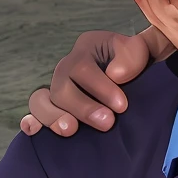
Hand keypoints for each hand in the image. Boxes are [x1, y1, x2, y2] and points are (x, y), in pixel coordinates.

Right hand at [20, 27, 173, 136]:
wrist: (144, 78)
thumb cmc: (143, 64)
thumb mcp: (145, 51)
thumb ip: (134, 55)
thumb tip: (116, 74)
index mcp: (88, 47)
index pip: (84, 68)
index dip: (101, 88)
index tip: (122, 106)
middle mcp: (68, 66)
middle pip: (62, 87)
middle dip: (84, 107)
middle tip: (107, 123)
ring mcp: (58, 88)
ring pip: (42, 100)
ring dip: (54, 117)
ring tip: (71, 130)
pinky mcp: (53, 108)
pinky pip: (35, 112)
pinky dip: (31, 121)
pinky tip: (33, 131)